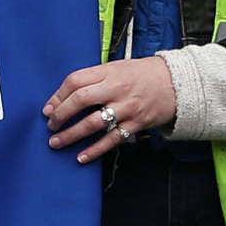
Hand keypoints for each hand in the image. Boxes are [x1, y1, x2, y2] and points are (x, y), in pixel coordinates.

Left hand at [44, 57, 177, 164]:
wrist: (177, 82)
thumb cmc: (142, 74)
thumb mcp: (117, 67)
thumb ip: (94, 78)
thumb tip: (64, 97)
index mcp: (109, 71)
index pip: (76, 81)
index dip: (58, 96)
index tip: (48, 108)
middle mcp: (117, 89)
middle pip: (81, 100)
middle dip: (61, 115)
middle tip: (50, 125)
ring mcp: (127, 108)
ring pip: (93, 123)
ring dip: (71, 135)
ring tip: (56, 142)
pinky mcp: (137, 124)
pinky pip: (112, 140)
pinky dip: (95, 150)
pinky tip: (81, 157)